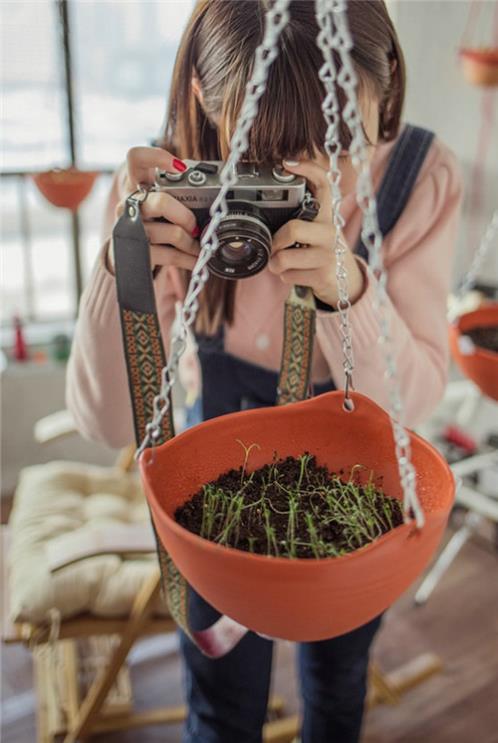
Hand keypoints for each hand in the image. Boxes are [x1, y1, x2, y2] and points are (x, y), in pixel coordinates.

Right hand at [107, 146, 199, 272]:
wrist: (127, 253)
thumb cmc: (151, 220)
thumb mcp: (158, 199)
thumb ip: (176, 190)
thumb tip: (211, 189)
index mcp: (136, 183)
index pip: (136, 158)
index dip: (156, 158)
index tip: (180, 167)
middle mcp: (130, 203)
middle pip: (161, 202)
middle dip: (186, 216)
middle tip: (194, 225)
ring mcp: (131, 228)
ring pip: (173, 233)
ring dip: (192, 243)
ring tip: (199, 247)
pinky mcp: (138, 251)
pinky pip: (171, 255)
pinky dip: (189, 259)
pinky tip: (196, 260)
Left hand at [268, 159, 364, 306]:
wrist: (348, 281)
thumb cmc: (324, 251)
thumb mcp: (319, 229)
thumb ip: (303, 215)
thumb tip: (275, 201)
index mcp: (328, 215)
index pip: (323, 184)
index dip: (308, 169)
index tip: (288, 162)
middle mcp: (331, 231)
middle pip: (292, 229)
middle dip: (275, 242)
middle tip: (274, 246)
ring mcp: (328, 255)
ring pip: (284, 258)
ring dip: (276, 264)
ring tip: (281, 264)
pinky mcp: (323, 275)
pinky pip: (288, 276)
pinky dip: (285, 277)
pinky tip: (295, 274)